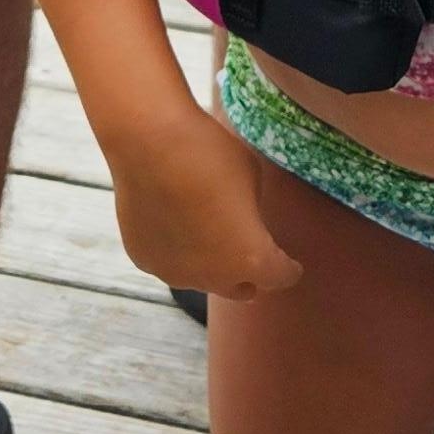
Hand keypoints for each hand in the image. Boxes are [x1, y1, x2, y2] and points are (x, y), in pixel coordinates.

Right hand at [108, 100, 302, 303]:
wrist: (149, 143)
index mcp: (251, 258)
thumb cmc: (210, 153)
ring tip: (200, 223)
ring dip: (208, 261)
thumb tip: (240, 220)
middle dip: (247, 273)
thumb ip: (252, 212)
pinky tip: (168, 217)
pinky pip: (169, 262)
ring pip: (201, 278)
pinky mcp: (145, 261)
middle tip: (245, 248)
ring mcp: (175, 273)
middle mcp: (214, 277)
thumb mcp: (251, 178)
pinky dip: (174, 249)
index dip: (287, 268)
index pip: (281, 277)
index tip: (288, 262)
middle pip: (241, 289)